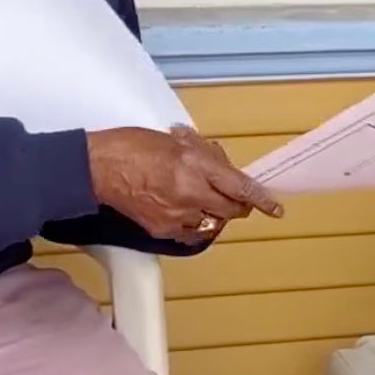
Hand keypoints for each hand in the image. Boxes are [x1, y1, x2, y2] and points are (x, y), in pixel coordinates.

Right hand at [87, 125, 282, 243]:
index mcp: (196, 166)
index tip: (275, 208)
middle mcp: (192, 193)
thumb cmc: (133, 146)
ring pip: (213, 222)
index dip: (261, 200)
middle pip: (231, 210)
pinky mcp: (163, 229)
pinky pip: (191, 233)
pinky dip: (194, 223)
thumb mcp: (176, 141)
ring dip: (214, 212)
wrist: (99, 168)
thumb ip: (204, 154)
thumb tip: (222, 165)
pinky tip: (184, 211)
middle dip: (238, 205)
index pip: (240, 187)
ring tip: (199, 198)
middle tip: (234, 198)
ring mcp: (178, 215)